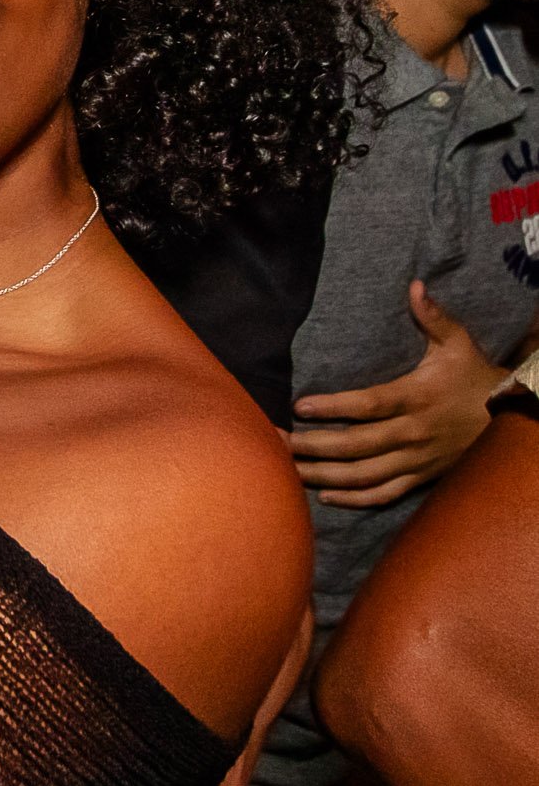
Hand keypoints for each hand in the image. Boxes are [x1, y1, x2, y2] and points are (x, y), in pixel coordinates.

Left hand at [289, 281, 504, 508]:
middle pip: (356, 446)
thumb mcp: (457, 342)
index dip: (334, 408)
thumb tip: (414, 285)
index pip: (369, 405)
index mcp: (416, 398)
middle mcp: (413, 433)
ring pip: (364, 476)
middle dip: (313, 446)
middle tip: (277, 442)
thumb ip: (433, 316)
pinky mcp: (420, 478)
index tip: (300, 406)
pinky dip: (354, 500)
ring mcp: (416, 460)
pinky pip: (383, 495)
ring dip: (324, 476)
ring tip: (288, 470)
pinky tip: (324, 496)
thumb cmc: (474, 375)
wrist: (508, 417)